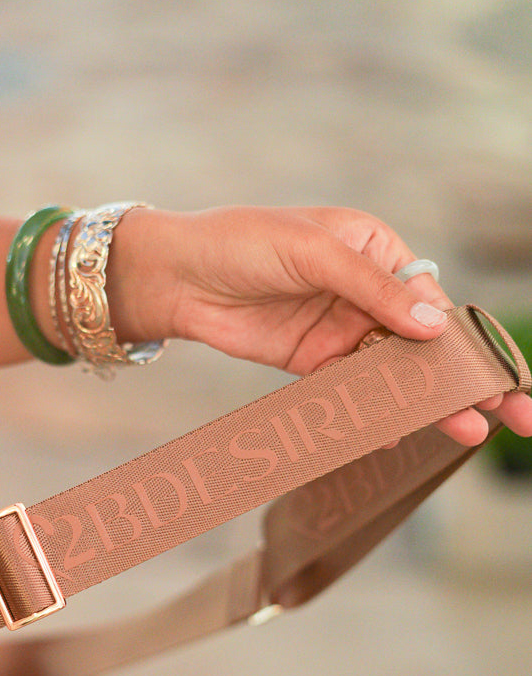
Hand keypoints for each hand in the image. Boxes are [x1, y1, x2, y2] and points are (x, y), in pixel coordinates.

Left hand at [108, 206, 531, 445]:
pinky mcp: (313, 362)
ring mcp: (340, 329)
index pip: (430, 300)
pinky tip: (394, 433)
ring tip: (463, 432)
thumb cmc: (243, 242)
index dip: (463, 340)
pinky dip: (371, 412)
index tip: (493, 376)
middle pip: (422, 342)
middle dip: (462, 378)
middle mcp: (364, 291)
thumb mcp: (312, 253)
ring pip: (391, 372)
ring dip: (422, 403)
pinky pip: (351, 391)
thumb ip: (372, 290)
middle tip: (507, 415)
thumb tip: (432, 324)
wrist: (177, 276)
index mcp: (376, 249)